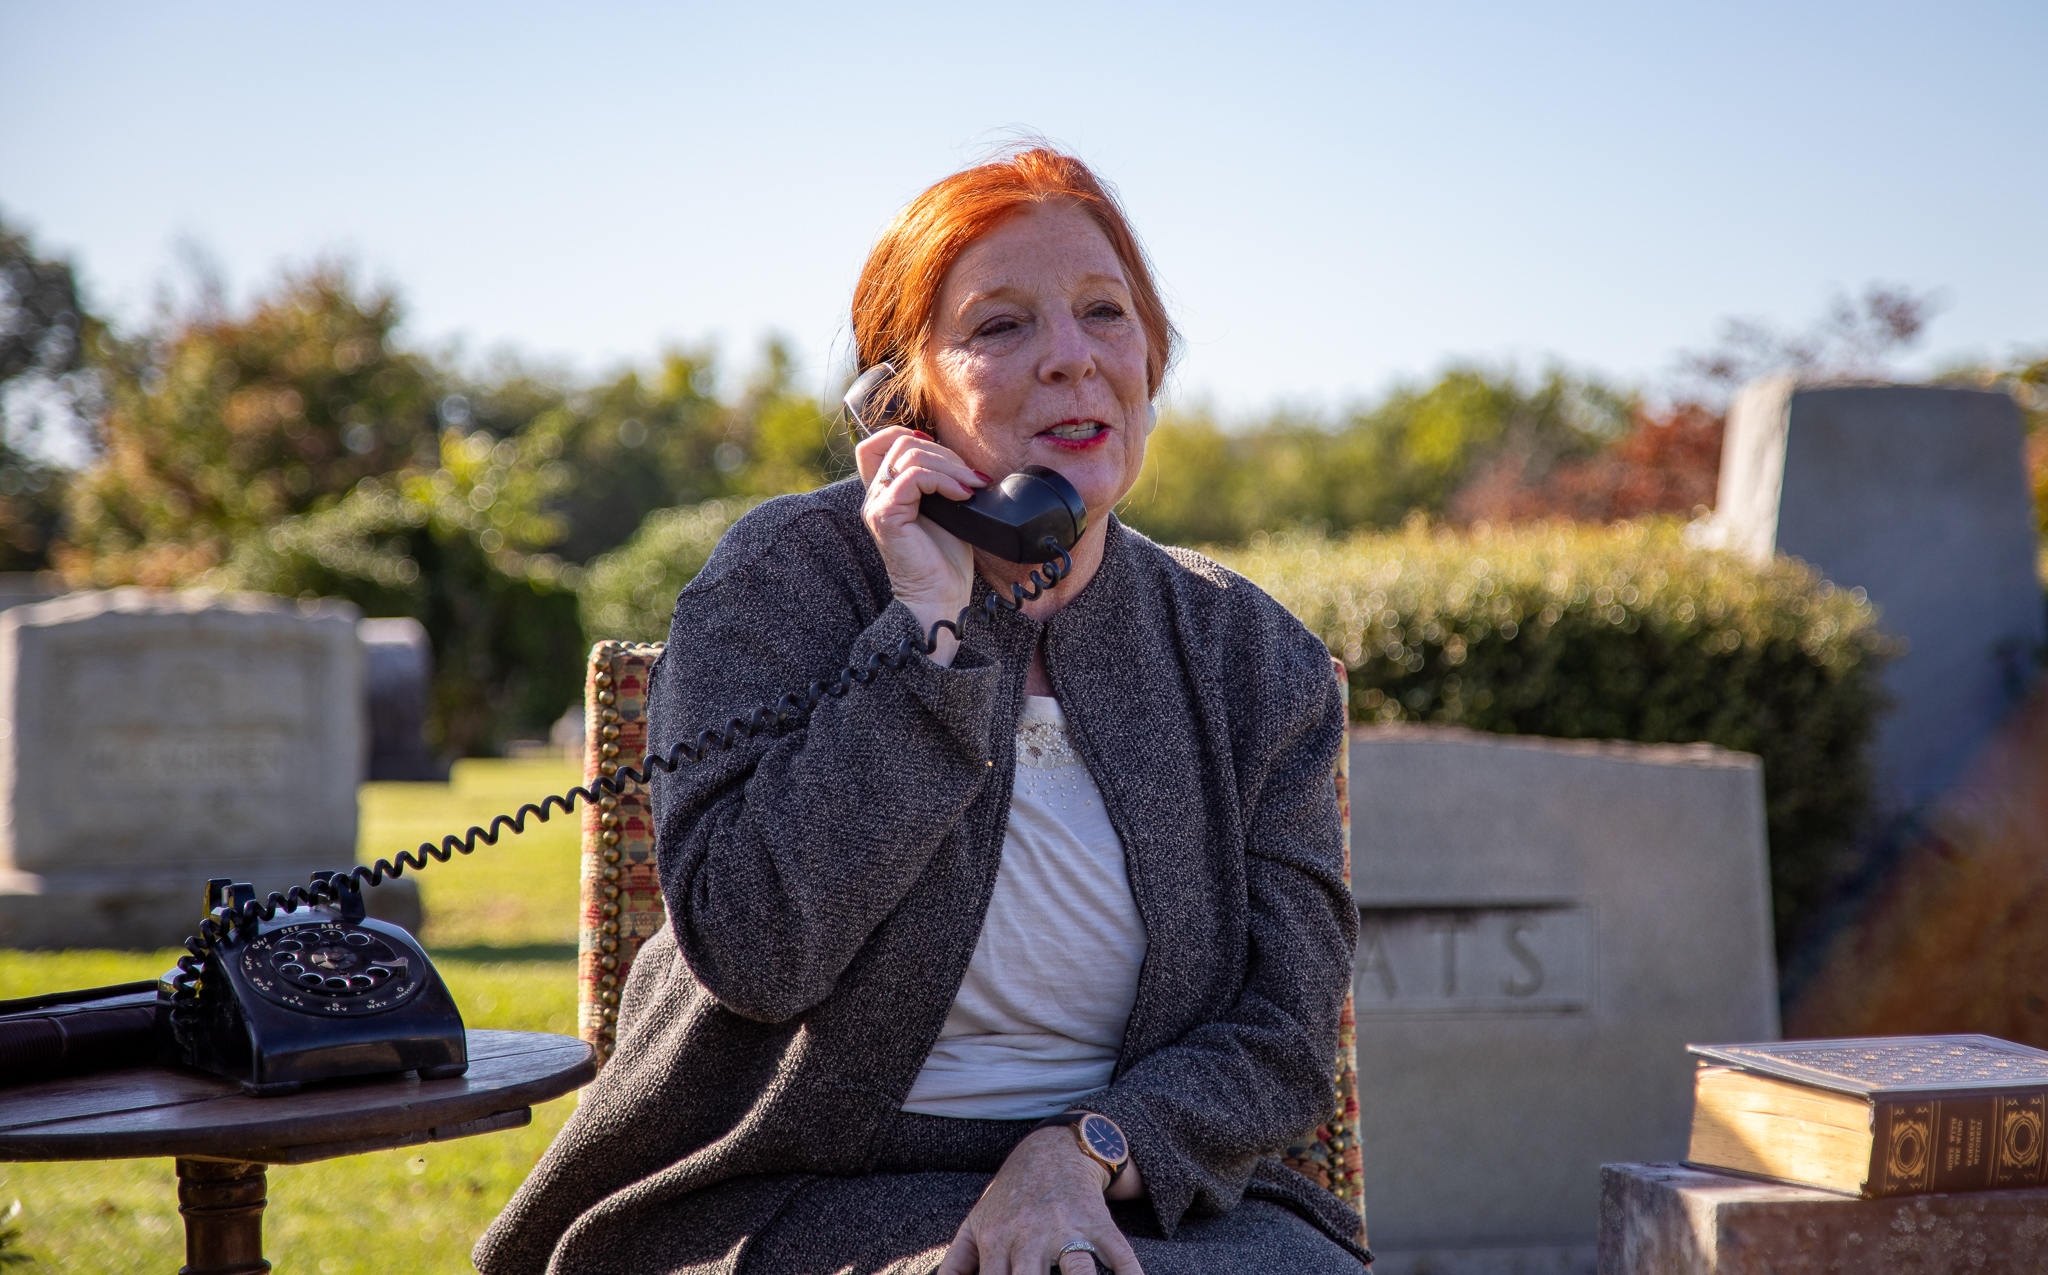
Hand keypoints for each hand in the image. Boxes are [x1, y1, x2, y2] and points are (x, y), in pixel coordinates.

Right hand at [854, 425, 985, 666]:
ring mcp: (877, 504)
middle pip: (902, 441)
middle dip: (945, 453)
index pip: (877, 441)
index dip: (910, 435)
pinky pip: (914, 476)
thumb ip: (940, 481)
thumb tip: (960, 457)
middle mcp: (874, 495)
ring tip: (971, 487)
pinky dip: (945, 480)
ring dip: (950, 466)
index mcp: (884, 492)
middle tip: (972, 479)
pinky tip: (963, 496)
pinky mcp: (886, 515)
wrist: (940, 598)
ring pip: (910, 455)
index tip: (947, 459)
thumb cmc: (945, 561)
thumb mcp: (946, 509)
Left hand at [934, 1127, 1143, 1274]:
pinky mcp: (1099, 1222)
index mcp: (998, 1239)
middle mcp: (1031, 1235)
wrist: (1051, 1150)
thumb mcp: (976, 1221)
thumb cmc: (1010, 1195)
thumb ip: (956, 1262)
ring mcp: (1068, 1228)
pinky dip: (1130, 1273)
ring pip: (1078, 1271)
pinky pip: (1119, 1253)